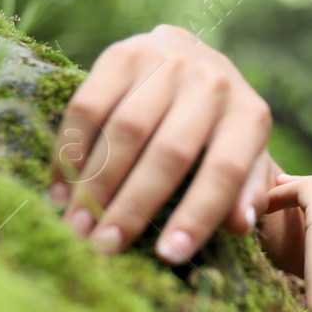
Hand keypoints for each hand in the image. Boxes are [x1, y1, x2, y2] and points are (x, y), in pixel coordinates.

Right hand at [50, 23, 275, 264]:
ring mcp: (165, 62)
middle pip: (169, 153)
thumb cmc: (219, 129)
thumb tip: (239, 226)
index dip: (196, 216)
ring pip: (125, 131)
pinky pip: (88, 106)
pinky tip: (62, 190)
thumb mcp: (246, 159)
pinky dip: (70, 152)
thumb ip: (245, 193)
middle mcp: (211, 82)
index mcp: (248, 115)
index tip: (168, 257)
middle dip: (134, 207)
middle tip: (105, 248)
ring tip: (78, 228)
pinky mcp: (122, 54)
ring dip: (95, 185)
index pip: (225, 171)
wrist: (194, 62)